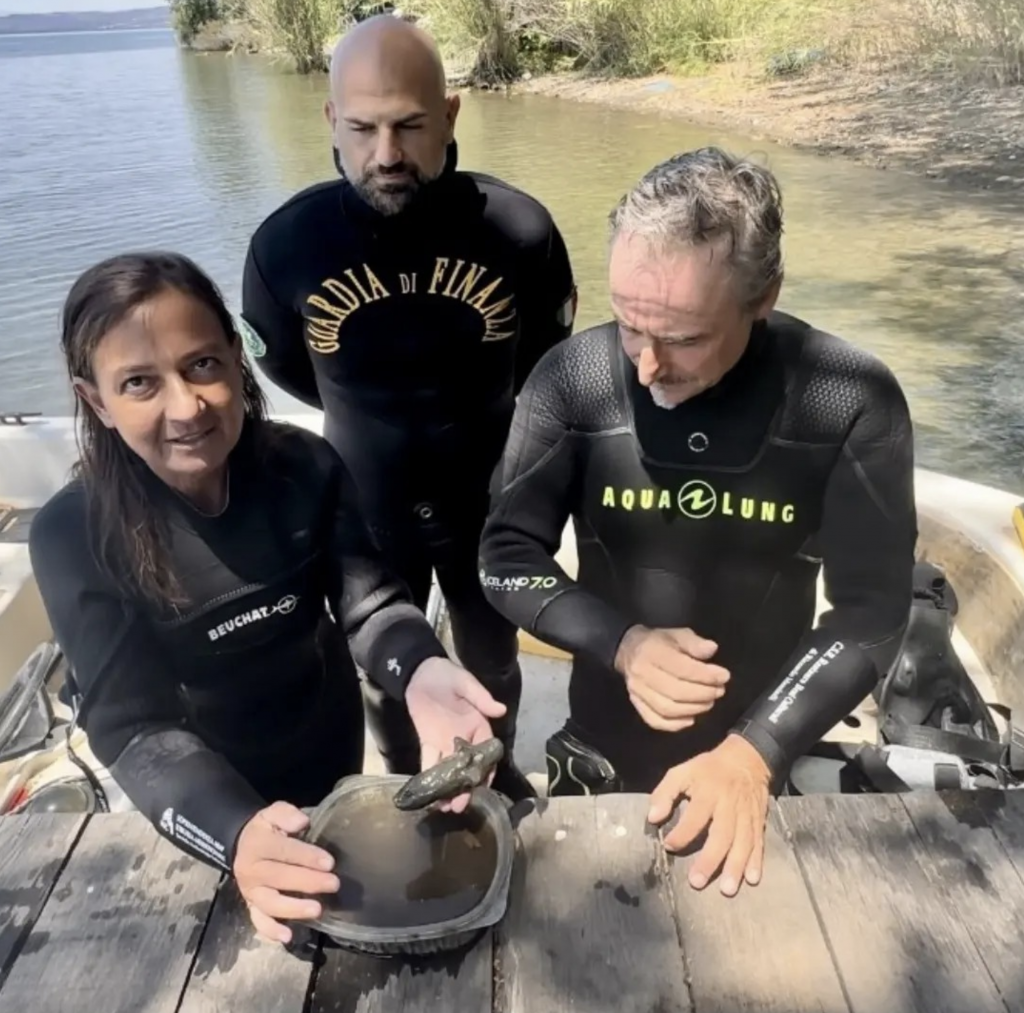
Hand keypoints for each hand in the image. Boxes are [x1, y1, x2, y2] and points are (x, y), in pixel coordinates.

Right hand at [233, 801, 338, 944]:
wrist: (242, 844)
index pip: (284, 851)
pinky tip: (288, 937)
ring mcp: (251, 891)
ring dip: (294, 909)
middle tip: (333, 884)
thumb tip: (301, 822)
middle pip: (280, 878)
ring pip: (270, 903)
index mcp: (258, 845)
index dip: (307, 857)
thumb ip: (287, 814)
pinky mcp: (251, 906)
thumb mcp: (273, 813)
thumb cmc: (266, 829)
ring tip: (317, 910)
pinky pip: (259, 921)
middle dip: (308, 882)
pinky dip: (271, 931)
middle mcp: (251, 870)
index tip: (329, 863)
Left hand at [405, 656, 507, 812]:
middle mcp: (464, 738)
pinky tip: (429, 794)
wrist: (418, 672)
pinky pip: (430, 763)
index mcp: (478, 724)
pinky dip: (429, 778)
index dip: (487, 770)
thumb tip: (500, 710)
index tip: (484, 785)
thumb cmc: (446, 675)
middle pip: (467, 767)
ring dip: (448, 789)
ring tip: (444, 807)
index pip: (486, 752)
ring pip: (449, 770)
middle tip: (460, 805)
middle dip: (465, 787)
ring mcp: (446, 742)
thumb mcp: (465, 683)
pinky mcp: (429, 743)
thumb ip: (481, 697)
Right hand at [614, 625, 730, 730]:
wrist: (629, 651)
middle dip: (703, 694)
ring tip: (709, 702)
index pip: (682, 669)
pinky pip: (656, 721)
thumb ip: (694, 642)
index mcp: (652, 652)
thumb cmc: (659, 642)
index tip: (724, 676)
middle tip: (719, 690)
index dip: (706, 676)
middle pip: (676, 692)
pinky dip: (675, 724)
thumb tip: (711, 649)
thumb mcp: (677, 634)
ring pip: (667, 709)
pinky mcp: (637, 704)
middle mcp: (643, 674)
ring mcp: (638, 692)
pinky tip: (691, 718)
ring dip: (693, 709)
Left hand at [647, 734, 770, 896]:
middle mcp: (729, 805)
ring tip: (727, 889)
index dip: (682, 833)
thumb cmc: (708, 769)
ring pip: (742, 843)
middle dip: (710, 860)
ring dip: (735, 867)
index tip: (669, 846)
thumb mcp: (682, 771)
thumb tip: (653, 818)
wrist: (747, 759)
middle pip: (721, 835)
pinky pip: (759, 843)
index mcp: (709, 792)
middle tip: (697, 882)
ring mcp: (747, 815)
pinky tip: (753, 879)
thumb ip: (665, 793)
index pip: (695, 816)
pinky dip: (757, 861)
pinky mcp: (759, 821)